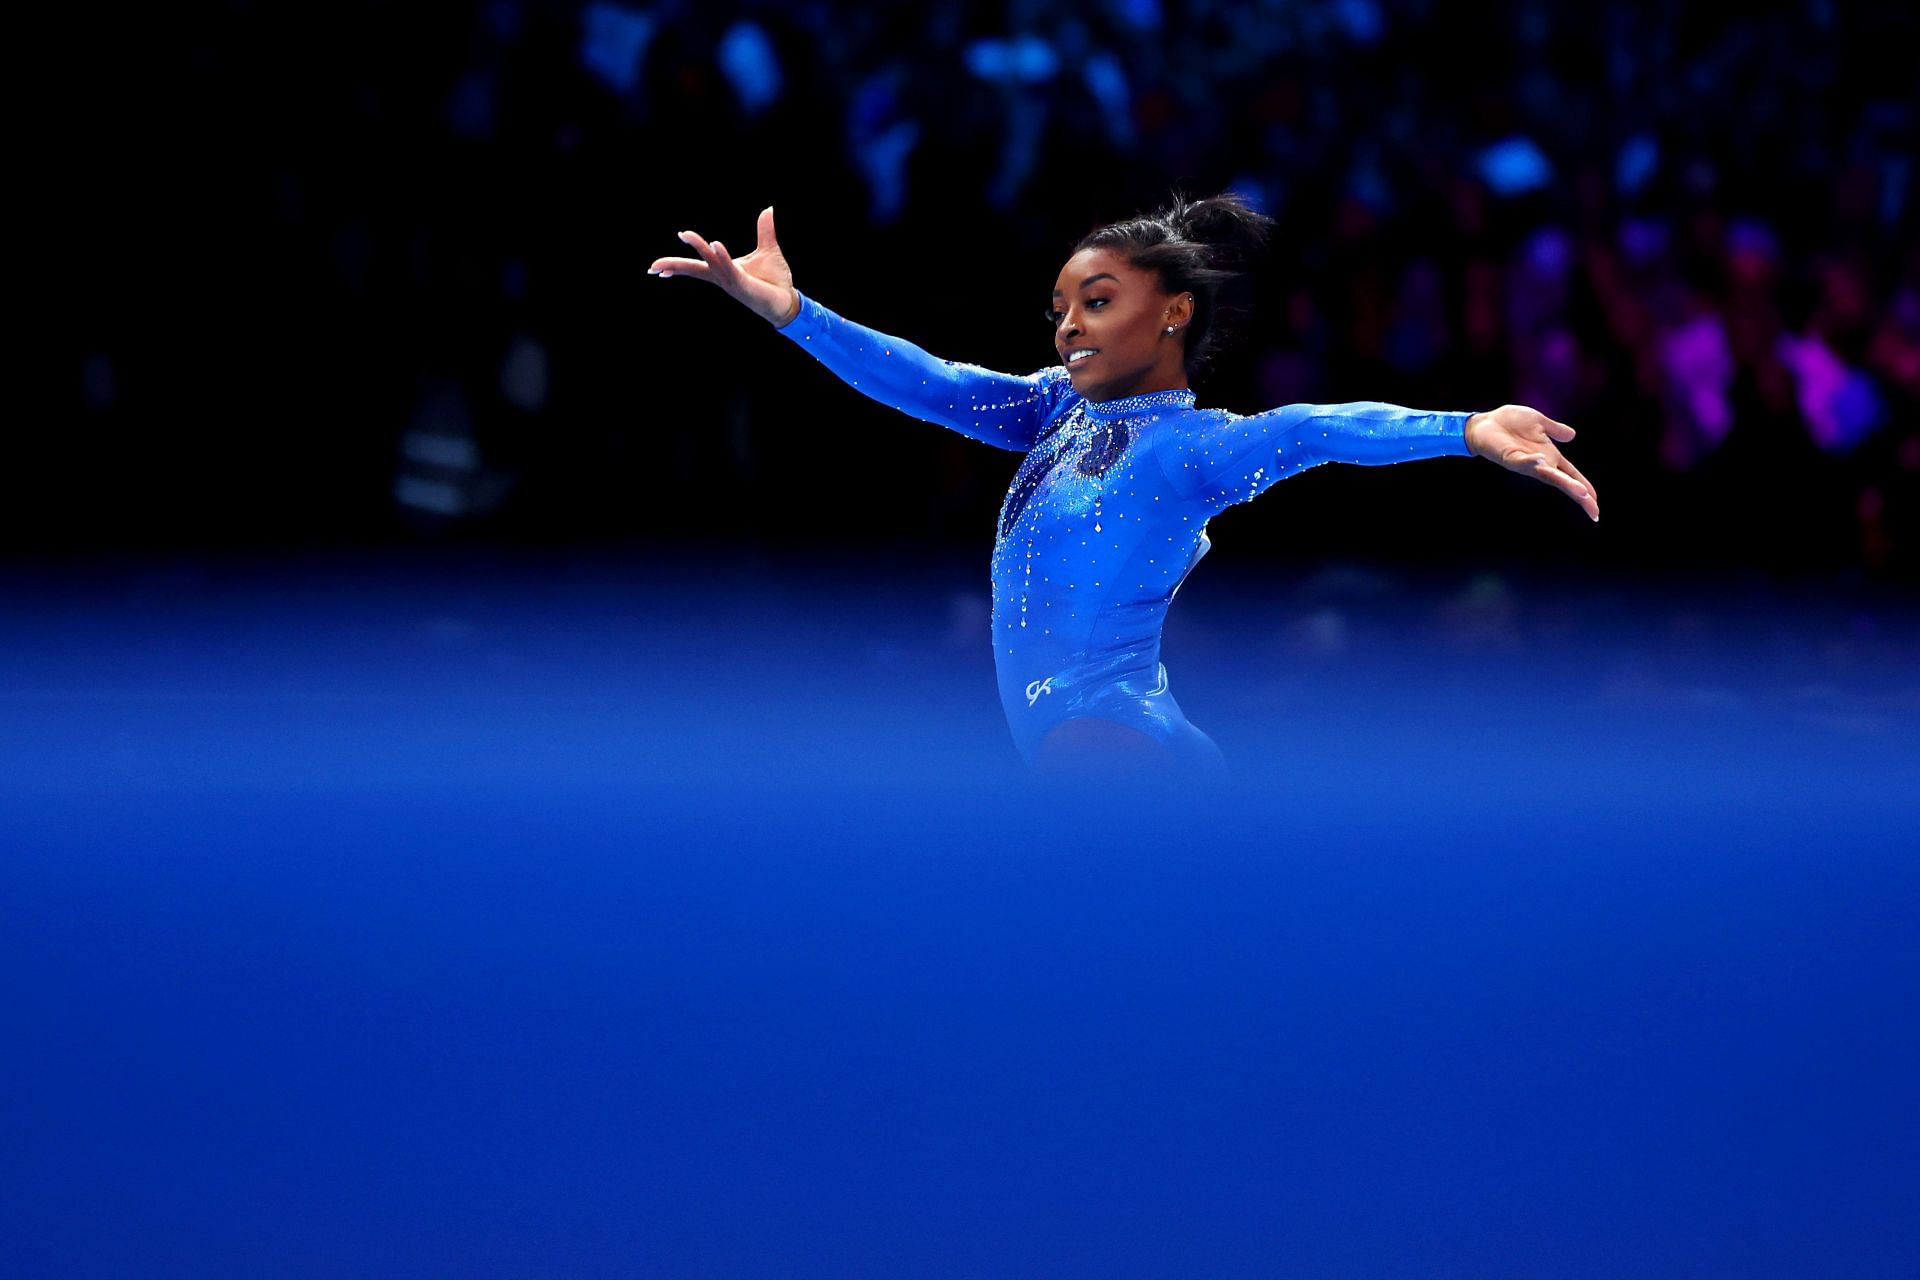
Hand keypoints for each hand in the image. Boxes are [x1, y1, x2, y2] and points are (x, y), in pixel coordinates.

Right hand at [649, 206, 799, 326]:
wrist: (789, 301)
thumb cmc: (776, 280)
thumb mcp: (768, 250)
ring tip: (685, 234)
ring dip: (700, 249)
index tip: (659, 267)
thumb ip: (765, 230)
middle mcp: (724, 278)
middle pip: (695, 270)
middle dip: (675, 265)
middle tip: (654, 266)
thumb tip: (768, 209)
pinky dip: (721, 257)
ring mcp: (732, 283)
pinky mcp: (744, 286)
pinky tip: (715, 245)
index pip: (697, 266)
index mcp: (724, 271)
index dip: (677, 266)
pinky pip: (730, 270)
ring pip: (711, 265)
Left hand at [1464, 405, 1598, 521]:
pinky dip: (1532, 461)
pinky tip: (1543, 461)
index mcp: (1550, 456)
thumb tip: (1572, 435)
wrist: (1485, 422)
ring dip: (1564, 483)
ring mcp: (1525, 462)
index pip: (1571, 475)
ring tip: (1581, 491)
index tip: (1595, 503)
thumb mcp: (1539, 423)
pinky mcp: (1510, 458)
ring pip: (1547, 476)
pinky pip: (1522, 461)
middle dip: (1579, 494)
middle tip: (1593, 510)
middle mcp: (1540, 463)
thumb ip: (1555, 430)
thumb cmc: (1510, 422)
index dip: (1584, 487)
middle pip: (1563, 482)